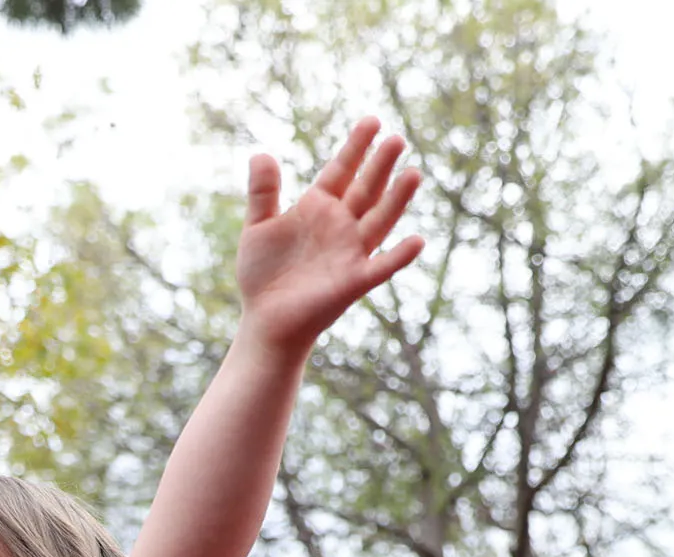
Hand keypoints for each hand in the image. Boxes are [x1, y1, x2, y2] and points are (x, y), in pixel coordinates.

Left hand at [234, 118, 426, 356]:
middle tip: (397, 139)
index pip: (342, 170)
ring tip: (413, 174)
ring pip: (379, 220)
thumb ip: (262, 193)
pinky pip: (381, 267)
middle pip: (366, 189)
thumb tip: (261, 154)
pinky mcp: (353, 281)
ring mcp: (350, 252)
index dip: (356, 147)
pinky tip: (416, 241)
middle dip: (380, 166)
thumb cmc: (263, 274)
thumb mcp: (257, 228)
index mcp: (319, 207)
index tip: (372, 121)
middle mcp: (341, 225)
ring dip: (397, 200)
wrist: (264, 319)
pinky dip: (398, 256)